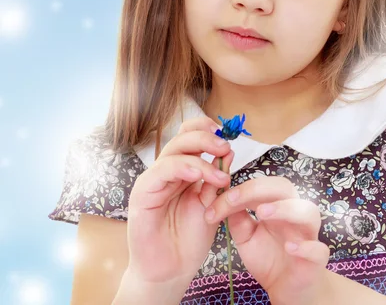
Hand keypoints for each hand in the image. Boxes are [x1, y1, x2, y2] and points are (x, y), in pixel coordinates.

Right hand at [126, 116, 233, 285]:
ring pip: (174, 149)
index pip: (191, 136)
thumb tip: (229, 151)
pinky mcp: (143, 192)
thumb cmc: (189, 238)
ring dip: (200, 154)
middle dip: (207, 137)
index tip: (228, 133)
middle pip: (183, 137)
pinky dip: (182, 167)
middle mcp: (167, 169)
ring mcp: (154, 179)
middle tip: (225, 146)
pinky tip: (198, 174)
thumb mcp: (211, 203)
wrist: (171, 270)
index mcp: (184, 168)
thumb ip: (217, 178)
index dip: (207, 129)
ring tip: (220, 173)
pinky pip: (162, 170)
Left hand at [204, 176, 330, 304]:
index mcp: (277, 205)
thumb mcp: (246, 237)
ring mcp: (308, 235)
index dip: (240, 190)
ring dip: (286, 209)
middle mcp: (294, 214)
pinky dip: (306, 247)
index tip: (218, 202)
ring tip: (263, 213)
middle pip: (286, 188)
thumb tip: (223, 199)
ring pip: (308, 212)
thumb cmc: (268, 257)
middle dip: (260, 189)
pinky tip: (290, 248)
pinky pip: (318, 249)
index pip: (262, 187)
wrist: (285, 288)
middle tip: (236, 199)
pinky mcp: (316, 259)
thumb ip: (237, 219)